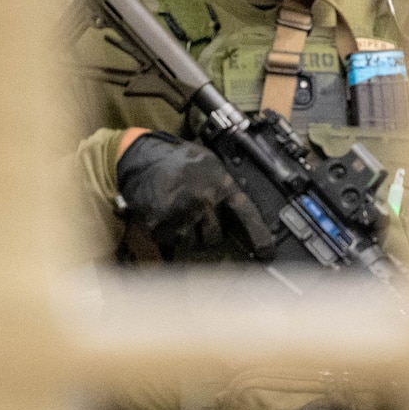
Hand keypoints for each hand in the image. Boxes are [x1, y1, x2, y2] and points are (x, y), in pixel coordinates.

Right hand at [115, 131, 270, 257]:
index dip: (259, 234)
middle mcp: (205, 200)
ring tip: (178, 212)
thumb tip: (242, 206)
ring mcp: (183, 214)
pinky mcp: (162, 224)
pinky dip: (168, 233)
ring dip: (188, 234)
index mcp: (221, 183)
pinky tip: (165, 215)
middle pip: (215, 236)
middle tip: (197, 218)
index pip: (246, 213)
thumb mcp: (209, 163)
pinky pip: (171, 240)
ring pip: (193, 241)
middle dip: (209, 232)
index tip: (267, 252)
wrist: (141, 156)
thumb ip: (225, 184)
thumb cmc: (177, 158)